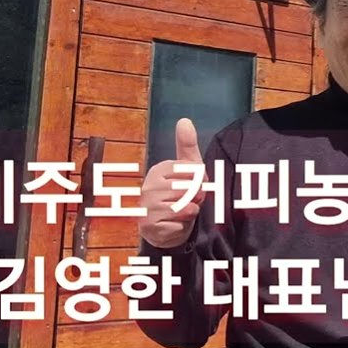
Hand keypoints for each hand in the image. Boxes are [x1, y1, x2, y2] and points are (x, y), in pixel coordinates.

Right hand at [138, 118, 205, 249]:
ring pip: (186, 207)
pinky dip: (183, 226)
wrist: (166, 228)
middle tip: (189, 200)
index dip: (201, 180)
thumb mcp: (188, 168)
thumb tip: (184, 120)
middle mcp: (149, 186)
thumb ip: (187, 145)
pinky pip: (180, 224)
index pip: (194, 171)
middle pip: (191, 189)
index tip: (193, 184)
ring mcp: (147, 206)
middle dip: (197, 197)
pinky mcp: (150, 225)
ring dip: (191, 211)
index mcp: (158, 169)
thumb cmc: (181, 194)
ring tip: (183, 211)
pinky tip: (175, 223)